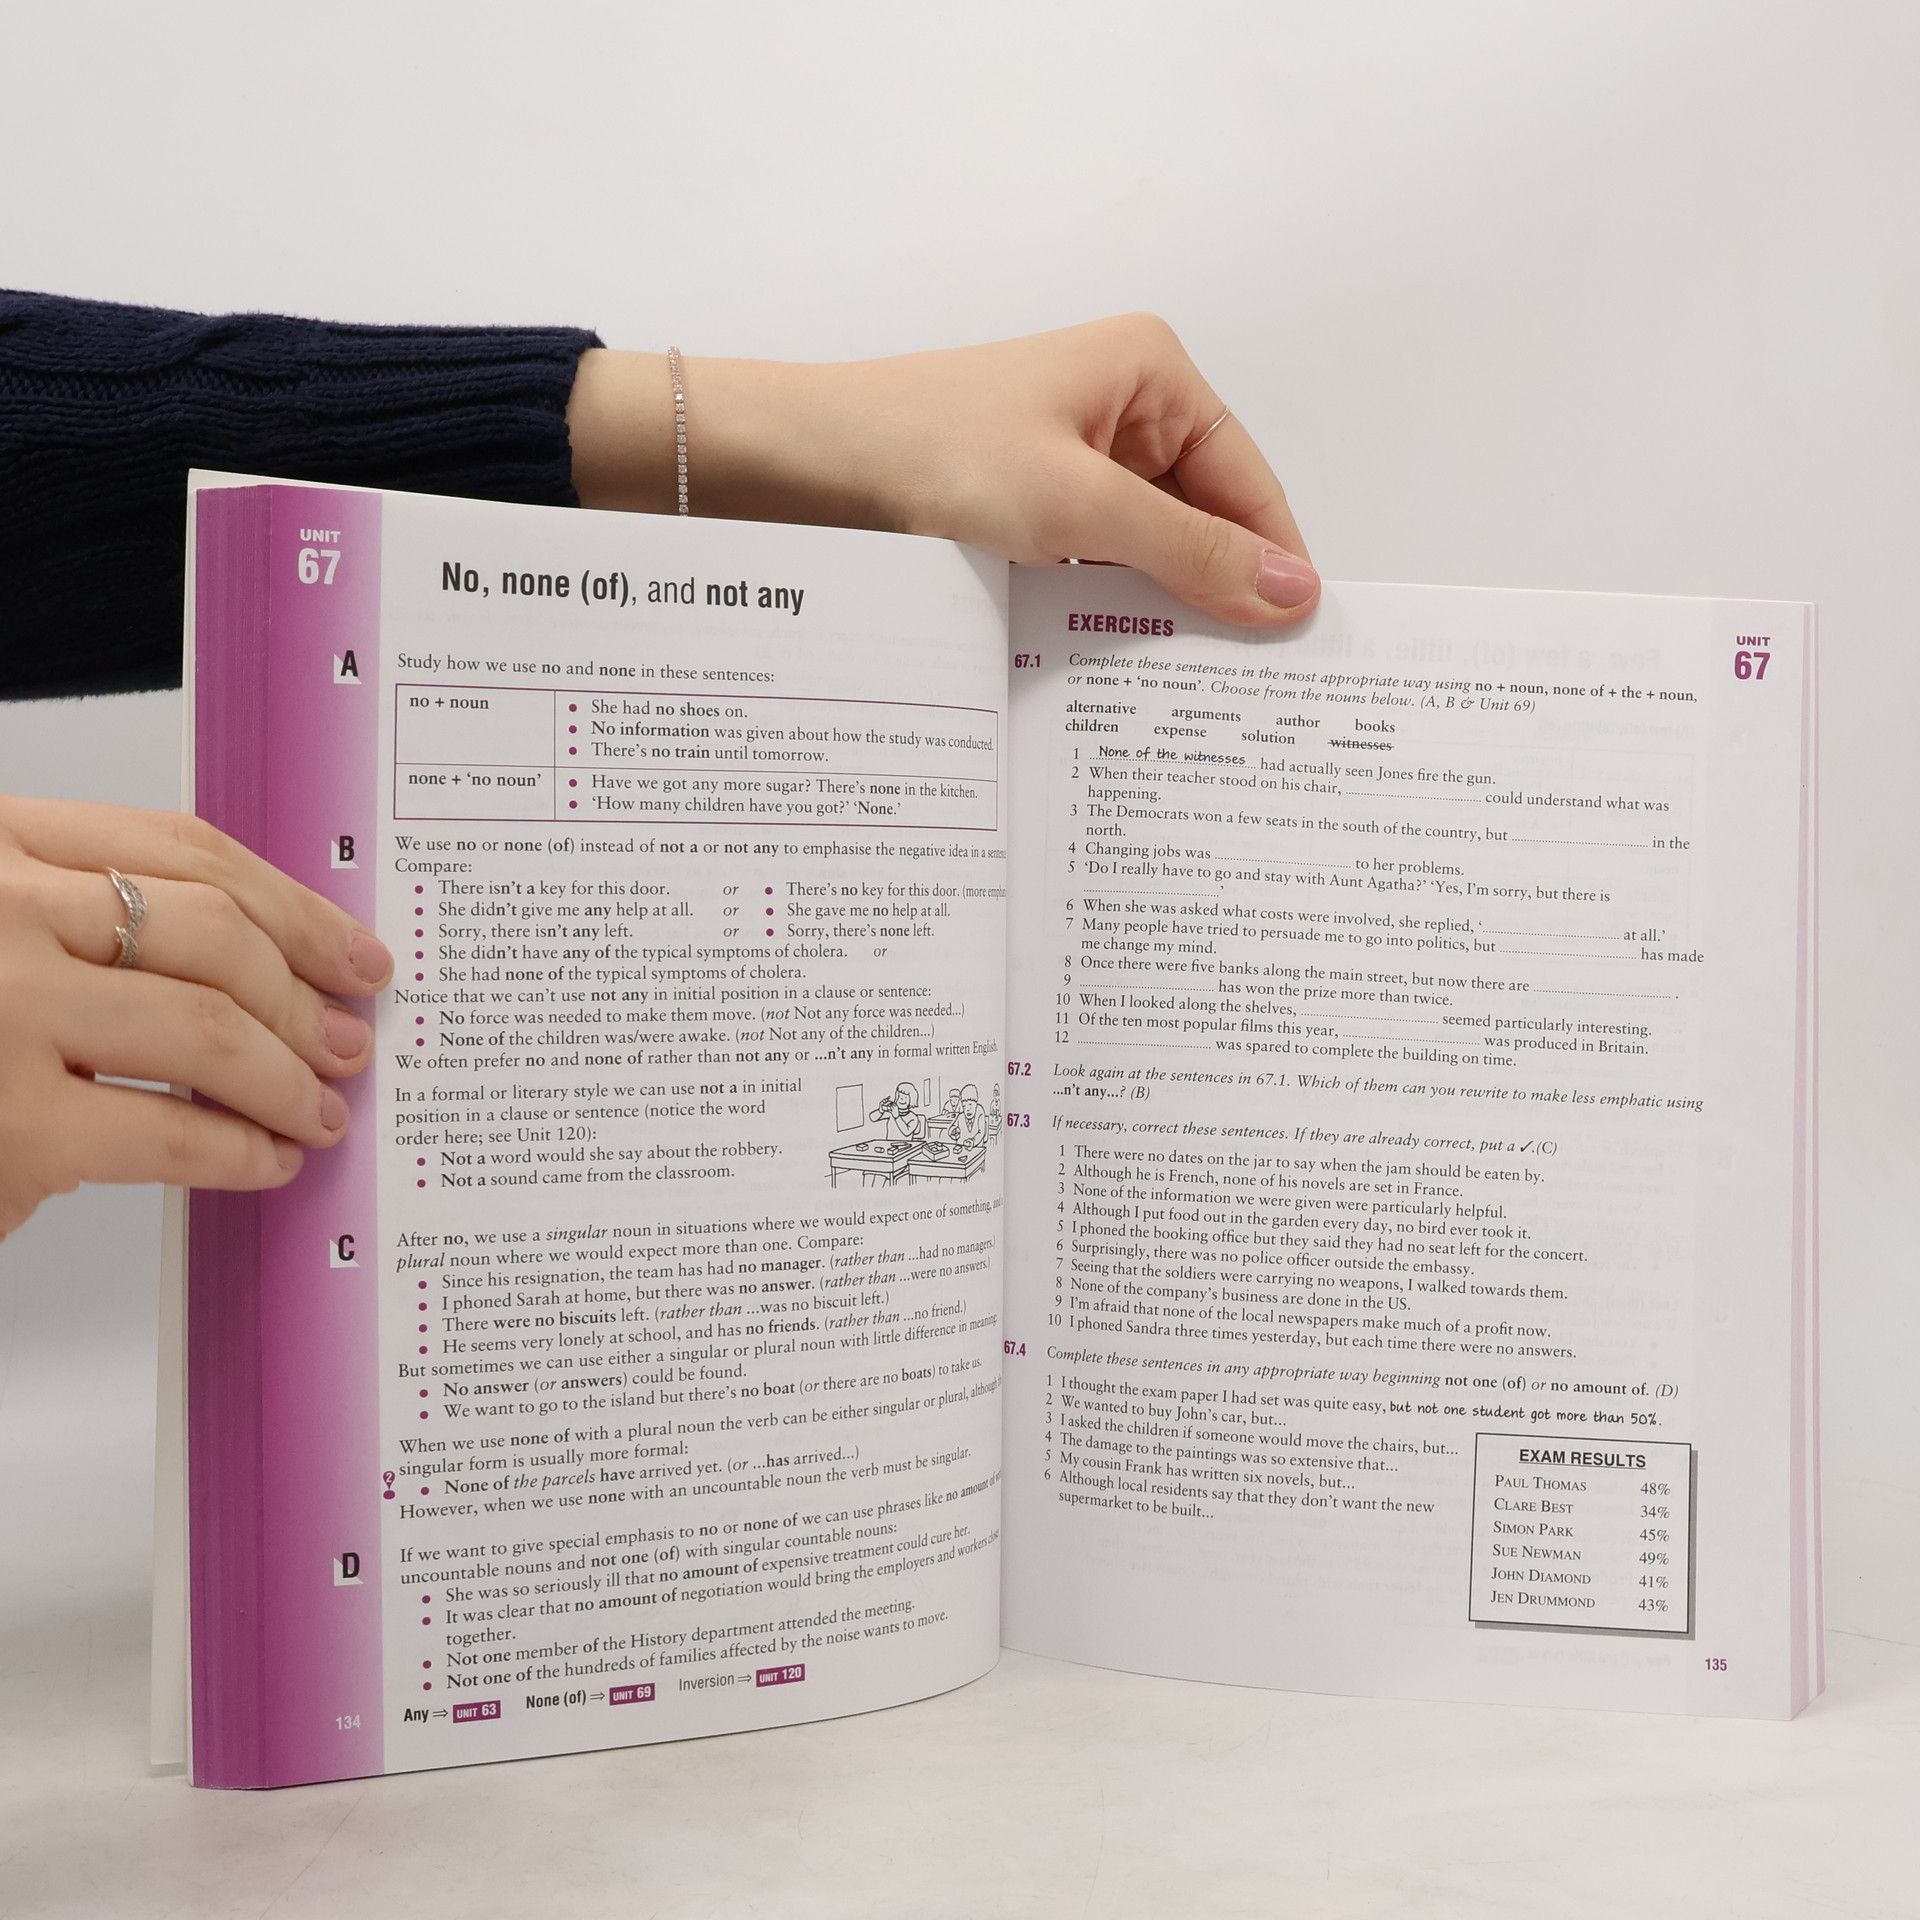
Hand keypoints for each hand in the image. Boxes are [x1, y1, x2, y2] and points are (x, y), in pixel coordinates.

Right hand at [0, 796, 391, 1239]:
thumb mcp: (0, 932)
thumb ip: (86, 920)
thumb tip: (265, 968)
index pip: (183, 850)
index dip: (293, 906)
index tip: (353, 951)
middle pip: (213, 934)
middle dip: (303, 998)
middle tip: (346, 1043)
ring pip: (206, 1028)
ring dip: (287, 1078)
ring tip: (318, 1112)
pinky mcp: (9, 1123)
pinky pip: (167, 1130)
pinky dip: (237, 1149)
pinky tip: (264, 1161)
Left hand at [566, 314, 1318, 628]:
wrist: (795, 465)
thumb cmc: (927, 449)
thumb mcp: (1077, 505)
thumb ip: (1190, 553)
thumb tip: (1292, 593)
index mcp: (1150, 373)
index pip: (1248, 482)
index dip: (1274, 563)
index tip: (1298, 646)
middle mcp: (1119, 408)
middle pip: (1201, 519)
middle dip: (1214, 594)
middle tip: (1244, 687)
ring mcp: (1068, 459)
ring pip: (1144, 550)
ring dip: (1155, 610)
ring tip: (1182, 689)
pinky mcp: (1024, 506)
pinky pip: (1091, 564)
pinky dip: (1103, 609)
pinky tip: (1112, 667)